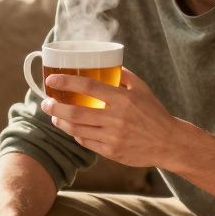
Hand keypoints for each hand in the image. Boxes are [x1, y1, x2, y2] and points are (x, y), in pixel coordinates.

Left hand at [42, 68, 178, 167]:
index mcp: (123, 99)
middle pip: (76, 112)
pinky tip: (72, 128)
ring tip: (54, 116)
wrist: (168, 142)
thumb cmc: (154, 113)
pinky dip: (76, 134)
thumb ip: (123, 75)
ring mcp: (113, 137)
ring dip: (61, 122)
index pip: (88, 87)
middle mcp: (116, 118)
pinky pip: (86, 142)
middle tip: (46, 102)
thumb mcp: (142, 89)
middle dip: (55, 107)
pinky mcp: (112, 152)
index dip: (66, 82)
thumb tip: (106, 63)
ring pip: (77, 129)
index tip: (52, 79)